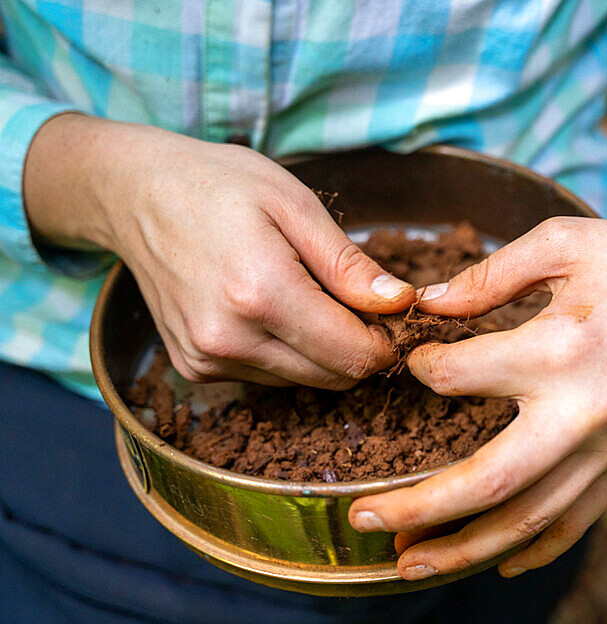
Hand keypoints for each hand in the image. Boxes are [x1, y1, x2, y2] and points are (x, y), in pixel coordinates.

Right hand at [25, 114, 413, 387]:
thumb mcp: (295, 204)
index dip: (386, 340)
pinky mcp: (194, 368)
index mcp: (261, 294)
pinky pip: (268, 376)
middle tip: (357, 300)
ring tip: (306, 293)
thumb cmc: (220, 185)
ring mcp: (207, 359)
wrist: (134, 194)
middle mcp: (229, 339)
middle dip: (359, 346)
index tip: (391, 312)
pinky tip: (271, 307)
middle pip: (333, 377)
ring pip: (304, 381)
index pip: (353, 355)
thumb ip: (348, 264)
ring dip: (322, 350)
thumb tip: (399, 303)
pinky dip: (287, 352)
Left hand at [348, 205, 606, 578]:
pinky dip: (531, 550)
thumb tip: (429, 303)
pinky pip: (575, 523)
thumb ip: (491, 273)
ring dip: (463, 549)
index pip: (461, 376)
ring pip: (527, 519)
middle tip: (360, 520)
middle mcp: (584, 411)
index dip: (423, 369)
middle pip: (487, 482)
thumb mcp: (565, 239)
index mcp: (562, 346)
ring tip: (406, 562)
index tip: (413, 362)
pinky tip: (494, 564)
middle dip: (417, 508)